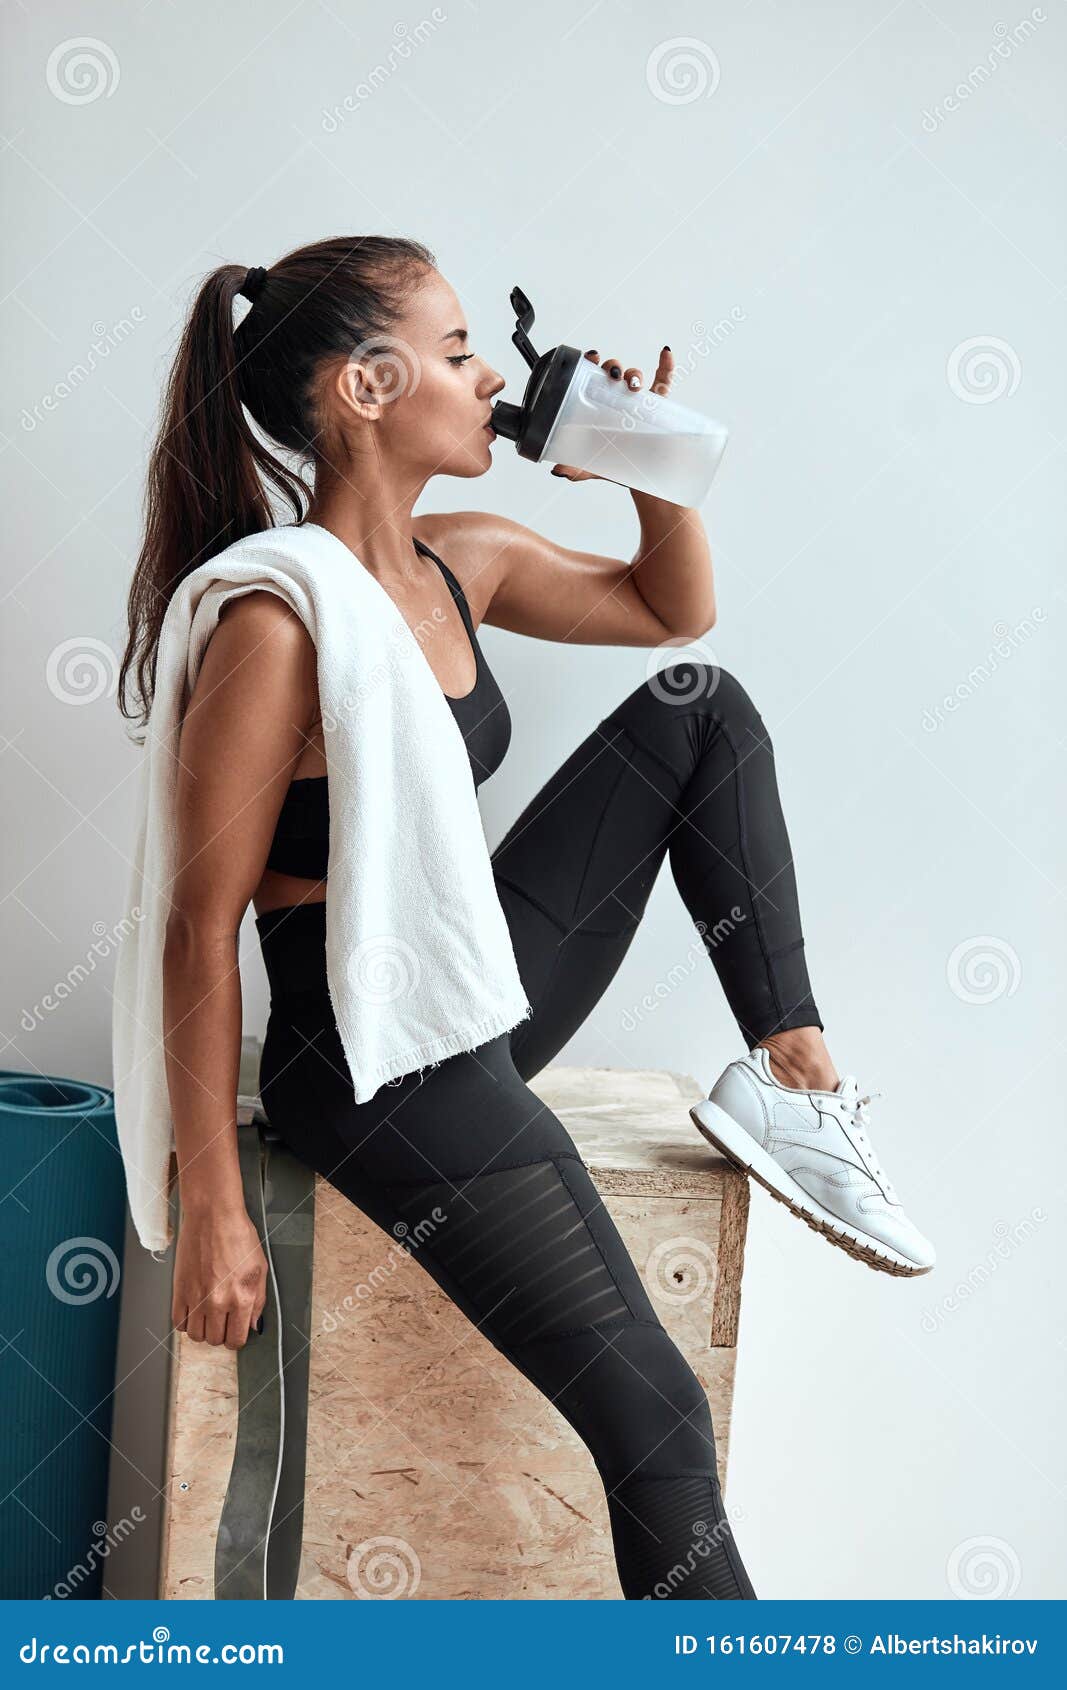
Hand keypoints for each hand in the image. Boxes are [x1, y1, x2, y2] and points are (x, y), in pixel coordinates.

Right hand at [172, 1204, 267, 1347]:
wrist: (213, 1216)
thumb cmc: (238, 1235)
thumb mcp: (260, 1268)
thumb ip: (258, 1301)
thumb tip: (253, 1325)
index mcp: (242, 1297)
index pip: (236, 1339)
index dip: (236, 1338)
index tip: (235, 1331)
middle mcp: (218, 1302)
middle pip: (215, 1340)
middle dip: (220, 1334)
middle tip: (222, 1320)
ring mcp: (197, 1298)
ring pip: (196, 1336)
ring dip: (203, 1330)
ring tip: (208, 1316)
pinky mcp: (180, 1291)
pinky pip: (178, 1323)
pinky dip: (186, 1322)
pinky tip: (194, 1311)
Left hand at [550, 345, 674, 482]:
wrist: (643, 476)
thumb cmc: (616, 464)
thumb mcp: (593, 466)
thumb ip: (576, 468)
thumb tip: (558, 469)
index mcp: (599, 405)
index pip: (592, 376)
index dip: (591, 361)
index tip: (592, 357)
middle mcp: (617, 398)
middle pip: (613, 371)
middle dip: (613, 366)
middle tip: (612, 376)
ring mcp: (639, 400)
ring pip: (635, 376)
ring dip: (634, 373)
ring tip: (633, 384)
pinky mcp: (659, 405)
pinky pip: (664, 382)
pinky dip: (666, 367)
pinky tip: (665, 354)